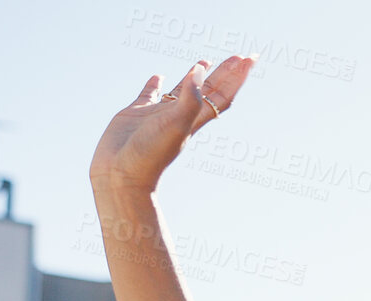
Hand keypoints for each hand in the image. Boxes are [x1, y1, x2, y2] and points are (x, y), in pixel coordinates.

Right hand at [90, 55, 254, 193]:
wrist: (121, 173)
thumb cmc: (151, 153)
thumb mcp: (177, 124)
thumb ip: (190, 98)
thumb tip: (200, 69)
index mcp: (194, 119)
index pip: (222, 95)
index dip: (237, 77)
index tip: (249, 60)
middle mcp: (180, 115)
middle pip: (209, 90)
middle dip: (225, 73)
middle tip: (240, 57)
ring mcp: (159, 114)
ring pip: (181, 90)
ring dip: (195, 76)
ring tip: (205, 61)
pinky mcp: (137, 114)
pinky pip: (150, 94)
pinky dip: (155, 84)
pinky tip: (159, 76)